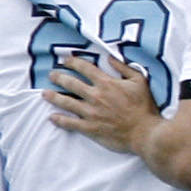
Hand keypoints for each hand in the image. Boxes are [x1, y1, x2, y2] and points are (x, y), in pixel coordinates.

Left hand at [46, 55, 161, 153]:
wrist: (145, 133)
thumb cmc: (145, 107)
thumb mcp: (140, 82)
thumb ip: (125, 68)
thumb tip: (110, 58)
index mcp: (106, 83)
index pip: (84, 68)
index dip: (73, 62)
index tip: (65, 60)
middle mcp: (95, 96)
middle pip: (71, 83)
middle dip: (58, 77)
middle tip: (51, 75)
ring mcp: (91, 112)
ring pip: (66, 102)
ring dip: (53, 96)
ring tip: (45, 93)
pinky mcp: (90, 128)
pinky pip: (70, 123)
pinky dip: (59, 120)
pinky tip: (52, 117)